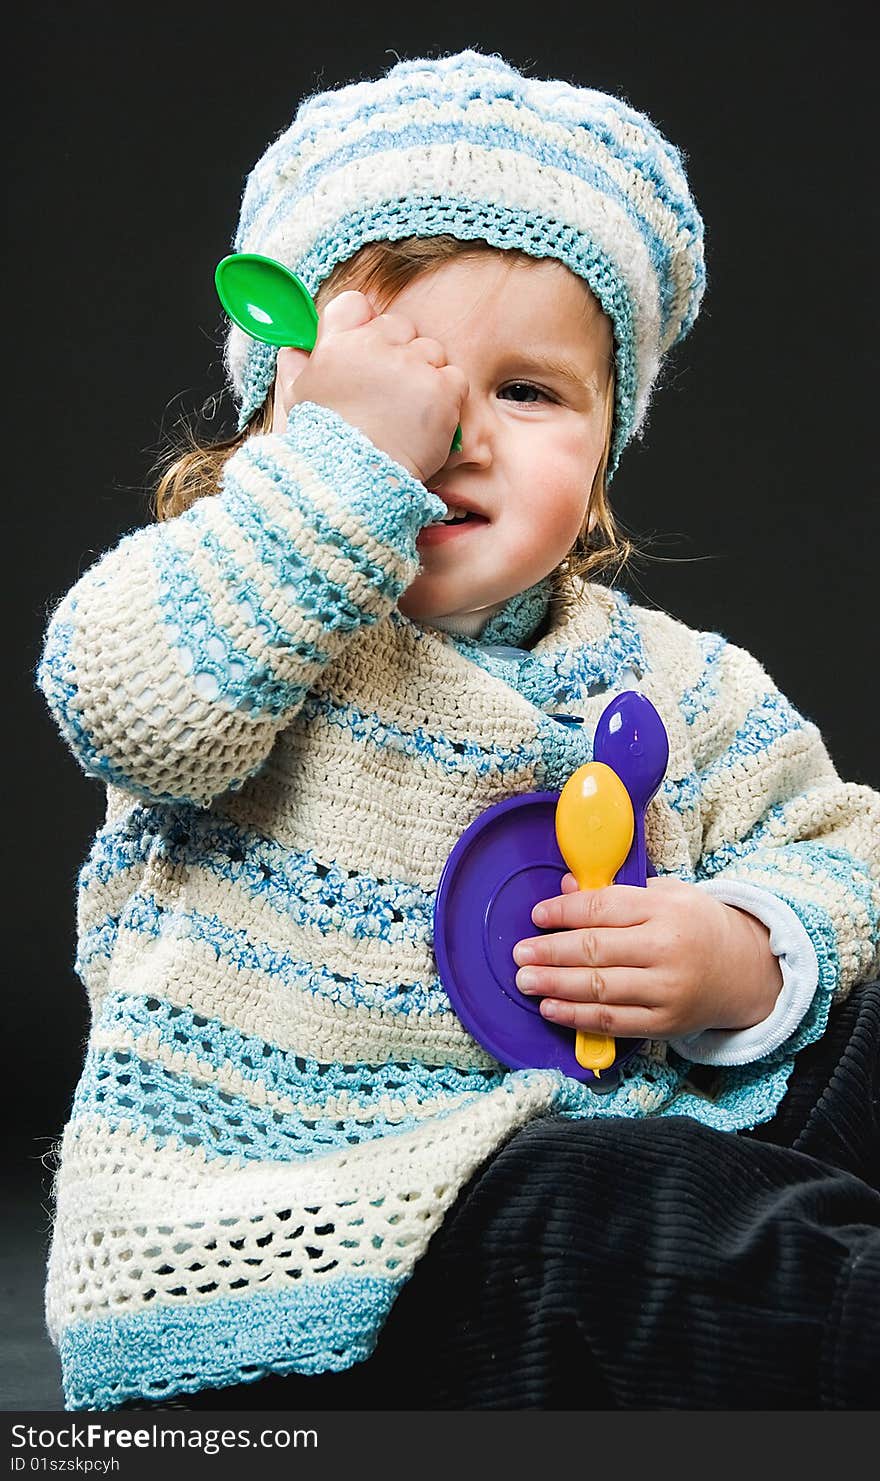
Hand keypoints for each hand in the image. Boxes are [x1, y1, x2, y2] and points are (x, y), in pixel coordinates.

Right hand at [271, 290, 467, 482]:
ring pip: (431, 351)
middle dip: (401, 355)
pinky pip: (455, 378)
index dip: (365, 325)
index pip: (356, 304)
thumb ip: (296, 369)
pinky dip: (449, 399)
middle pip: (401, 327)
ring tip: (410, 414)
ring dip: (427, 377)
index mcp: (337, 345)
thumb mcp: (298, 403)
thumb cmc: (325, 447)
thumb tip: (291, 351)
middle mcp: (374, 346)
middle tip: (392, 395)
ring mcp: (410, 365)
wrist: (357, 483)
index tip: (369, 350)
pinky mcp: (441, 388)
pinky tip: (429, 422)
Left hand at [512, 875, 782, 1041]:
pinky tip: (551, 1008)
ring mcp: (667, 989)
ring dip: (555, 985)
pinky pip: (613, 1020)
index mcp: (665, 908)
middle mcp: (667, 948)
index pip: (603, 907)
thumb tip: (566, 888)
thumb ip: (616, 893)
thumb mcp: (665, 895)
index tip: (537, 915)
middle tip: (520, 953)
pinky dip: (577, 1016)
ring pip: (600, 988)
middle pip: (596, 949)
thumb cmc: (696, 925)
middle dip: (550, 951)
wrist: (745, 969)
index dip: (564, 912)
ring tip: (525, 980)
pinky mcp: (665, 1022)